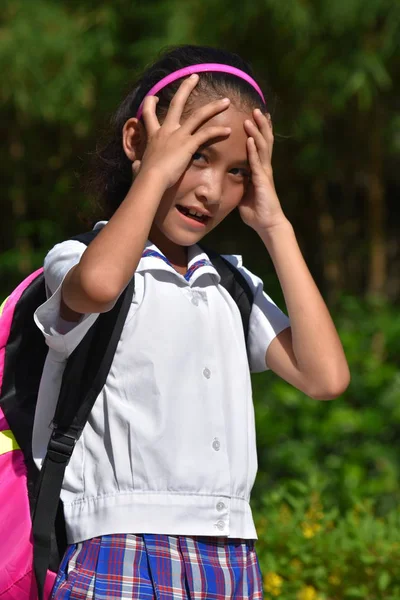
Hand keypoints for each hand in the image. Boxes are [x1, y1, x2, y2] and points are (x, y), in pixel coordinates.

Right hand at [133, 75, 231, 189]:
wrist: (151, 180)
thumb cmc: (144, 178)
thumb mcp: (138, 168)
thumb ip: (138, 165)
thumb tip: (136, 167)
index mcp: (153, 136)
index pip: (148, 113)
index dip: (150, 103)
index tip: (154, 96)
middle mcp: (166, 131)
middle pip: (177, 103)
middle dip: (186, 87)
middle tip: (194, 76)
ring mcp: (178, 136)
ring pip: (198, 116)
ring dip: (213, 107)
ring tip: (225, 101)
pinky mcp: (188, 145)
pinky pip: (206, 135)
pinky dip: (217, 132)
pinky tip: (228, 130)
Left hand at [239, 109, 287, 232]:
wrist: (267, 224)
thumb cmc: (256, 212)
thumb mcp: (244, 194)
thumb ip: (240, 183)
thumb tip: (230, 179)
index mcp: (260, 170)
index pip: (260, 146)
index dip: (258, 131)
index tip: (255, 117)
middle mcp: (264, 168)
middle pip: (264, 141)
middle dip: (260, 124)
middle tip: (256, 108)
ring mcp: (264, 173)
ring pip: (261, 147)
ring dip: (257, 131)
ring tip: (253, 116)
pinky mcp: (262, 180)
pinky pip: (257, 162)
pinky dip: (253, 150)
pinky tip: (249, 139)